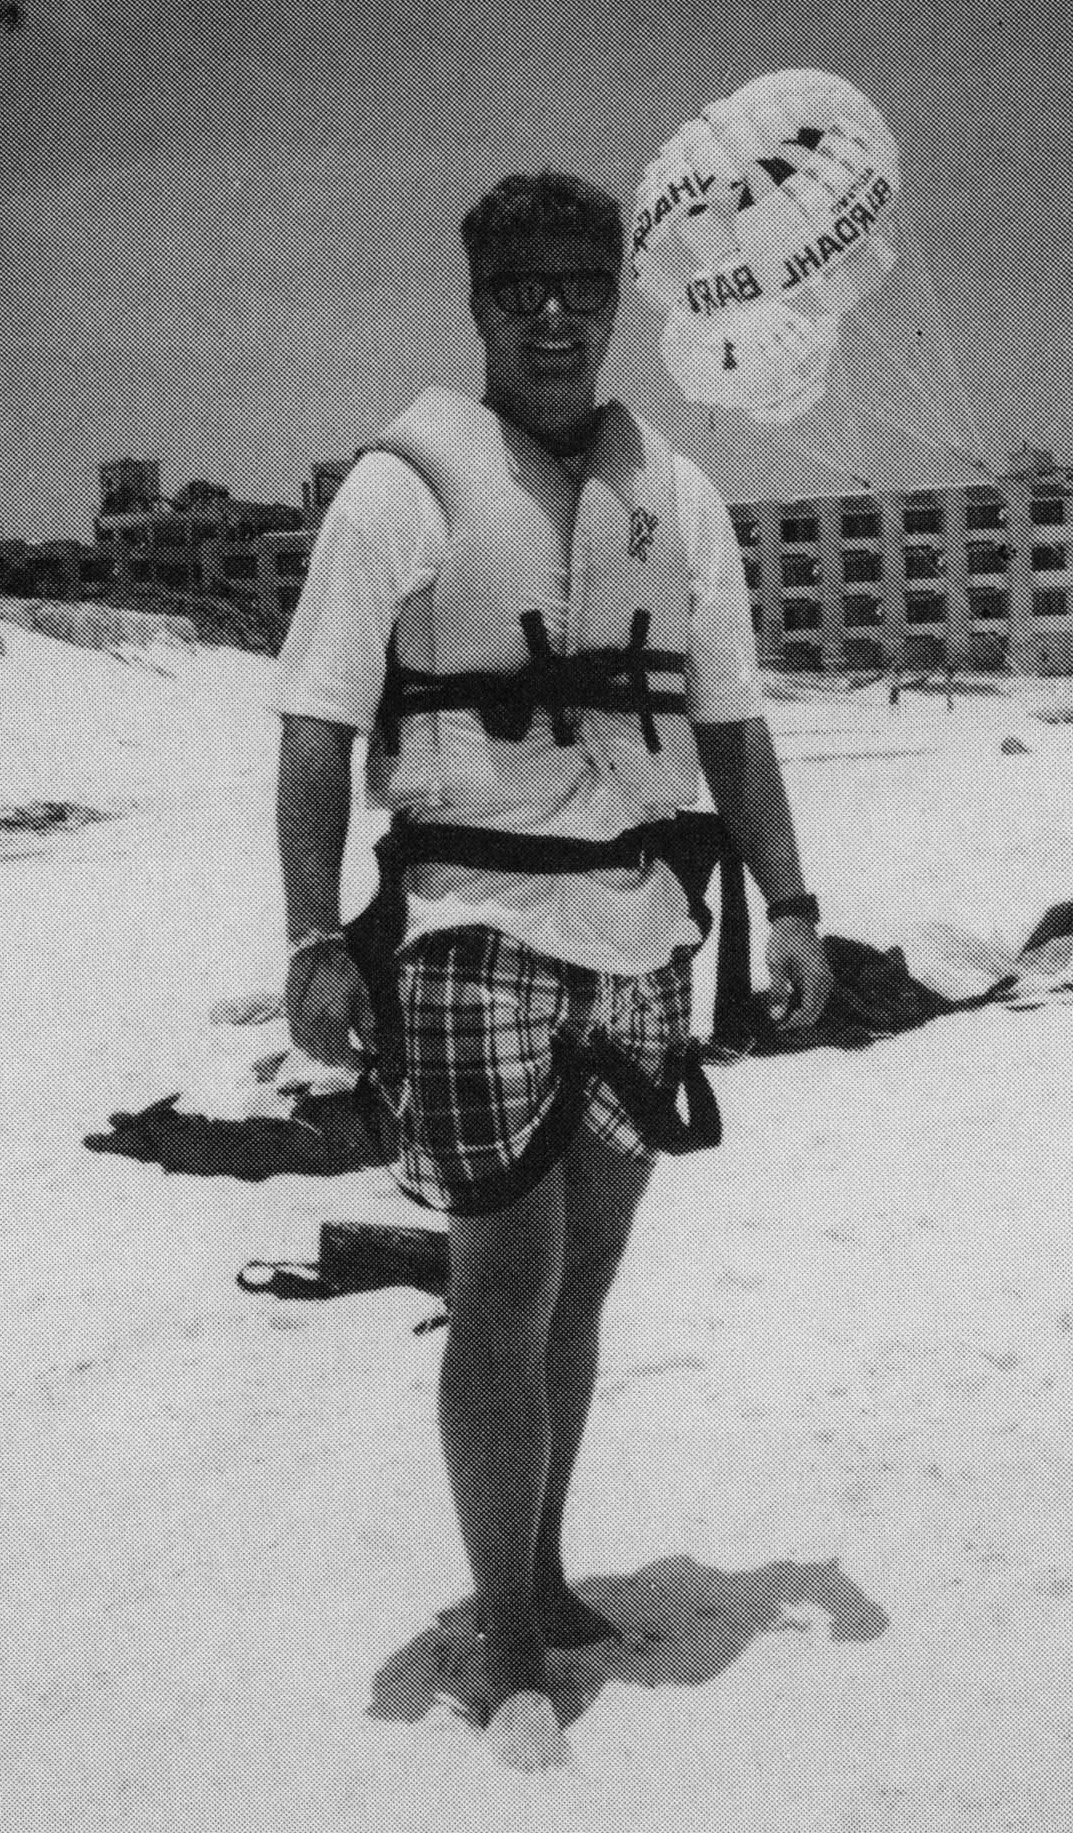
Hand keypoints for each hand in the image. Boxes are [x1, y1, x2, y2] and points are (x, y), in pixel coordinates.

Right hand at [285, 941, 374, 1068]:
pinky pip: (297, 1041)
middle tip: (351, 1056)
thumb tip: (372, 1047)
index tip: (360, 1063)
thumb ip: (365, 1023)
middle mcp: (316, 1023)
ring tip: (336, 1051)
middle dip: (341, 1061)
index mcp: (335, 1018)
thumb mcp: (360, 993)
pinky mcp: (290, 1015)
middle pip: (326, 1056)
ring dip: (324, 1056)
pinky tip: (318, 1044)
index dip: (352, 1062)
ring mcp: (300, 1020)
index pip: (342, 1053)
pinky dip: (308, 1048)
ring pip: (311, 1052)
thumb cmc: (342, 970)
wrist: (316, 949)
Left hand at [766, 917, 833, 1030]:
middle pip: (813, 1013)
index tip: (776, 1025)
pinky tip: (784, 1002)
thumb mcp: (776, 965)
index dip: (792, 1022)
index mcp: (816, 978)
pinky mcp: (820, 978)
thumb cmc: (784, 939)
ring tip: (777, 1012)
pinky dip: (800, 1005)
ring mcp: (824, 980)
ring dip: (798, 1014)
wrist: (794, 920)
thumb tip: (776, 1016)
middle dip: (795, 1022)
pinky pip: (812, 999)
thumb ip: (777, 992)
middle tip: (775, 1022)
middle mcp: (825, 982)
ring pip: (814, 1008)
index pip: (808, 1012)